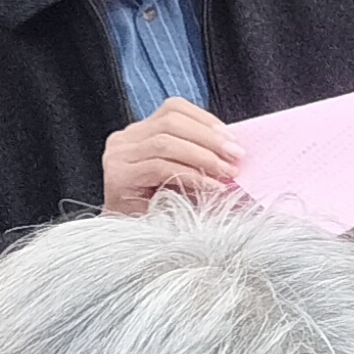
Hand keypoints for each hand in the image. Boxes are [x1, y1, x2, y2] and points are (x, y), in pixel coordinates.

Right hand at [100, 98, 242, 214]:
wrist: (132, 243)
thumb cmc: (163, 209)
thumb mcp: (185, 174)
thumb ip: (200, 156)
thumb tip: (234, 150)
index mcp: (140, 132)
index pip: (173, 109)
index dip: (206, 120)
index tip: (232, 139)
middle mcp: (124, 140)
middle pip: (170, 122)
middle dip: (209, 138)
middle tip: (236, 156)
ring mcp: (117, 156)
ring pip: (166, 142)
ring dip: (203, 156)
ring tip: (227, 173)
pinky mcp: (118, 177)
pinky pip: (160, 167)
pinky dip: (191, 175)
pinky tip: (210, 186)